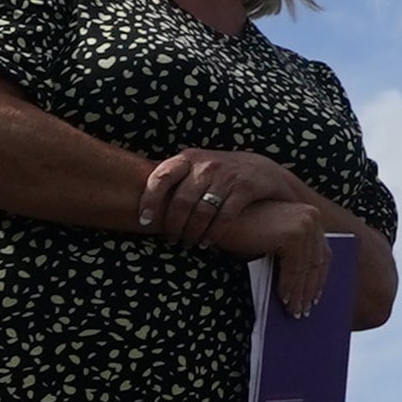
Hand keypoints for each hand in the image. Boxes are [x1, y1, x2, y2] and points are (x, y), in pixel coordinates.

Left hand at [137, 147, 321, 249]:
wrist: (265, 170)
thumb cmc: (222, 174)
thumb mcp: (198, 168)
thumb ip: (176, 178)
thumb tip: (136, 195)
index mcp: (189, 158)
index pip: (161, 177)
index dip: (149, 200)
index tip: (144, 221)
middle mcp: (207, 164)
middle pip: (181, 201)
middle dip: (174, 226)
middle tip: (171, 240)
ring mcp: (227, 175)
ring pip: (201, 211)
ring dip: (192, 232)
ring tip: (188, 243)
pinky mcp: (246, 188)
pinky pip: (224, 216)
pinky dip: (213, 233)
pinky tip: (207, 242)